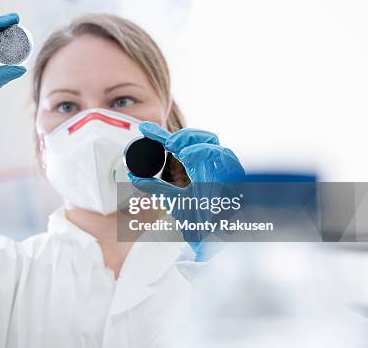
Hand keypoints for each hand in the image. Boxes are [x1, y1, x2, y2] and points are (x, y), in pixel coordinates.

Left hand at [128, 122, 244, 259]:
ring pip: (212, 140)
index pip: (178, 145)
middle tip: (165, 141)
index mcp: (195, 167)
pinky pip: (222, 154)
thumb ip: (155, 186)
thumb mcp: (172, 199)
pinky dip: (204, 151)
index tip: (143, 128)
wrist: (214, 238)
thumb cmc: (200, 220)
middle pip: (199, 137)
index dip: (160, 134)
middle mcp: (209, 164)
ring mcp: (221, 167)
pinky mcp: (233, 173)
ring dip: (191, 139)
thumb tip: (133, 176)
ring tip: (173, 145)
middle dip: (182, 134)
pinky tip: (187, 155)